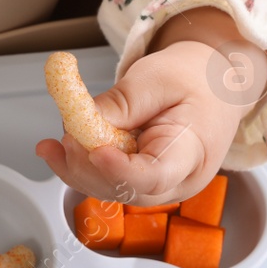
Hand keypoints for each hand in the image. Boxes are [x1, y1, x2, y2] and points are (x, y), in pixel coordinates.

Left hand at [36, 7, 266, 204]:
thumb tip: (82, 122)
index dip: (120, 170)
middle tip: (67, 132)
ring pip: (109, 189)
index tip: (95, 151)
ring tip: (57, 139)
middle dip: (89, 165)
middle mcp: (176, 181)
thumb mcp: (158, 77)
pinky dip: (78, 167)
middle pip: (125, 189)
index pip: (155, 177)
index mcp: (192, 153)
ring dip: (77, 167)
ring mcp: (157, 187)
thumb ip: (123, 102)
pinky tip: (52, 150)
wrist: (214, 87)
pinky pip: (105, 182)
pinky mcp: (139, 183)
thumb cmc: (195, 80)